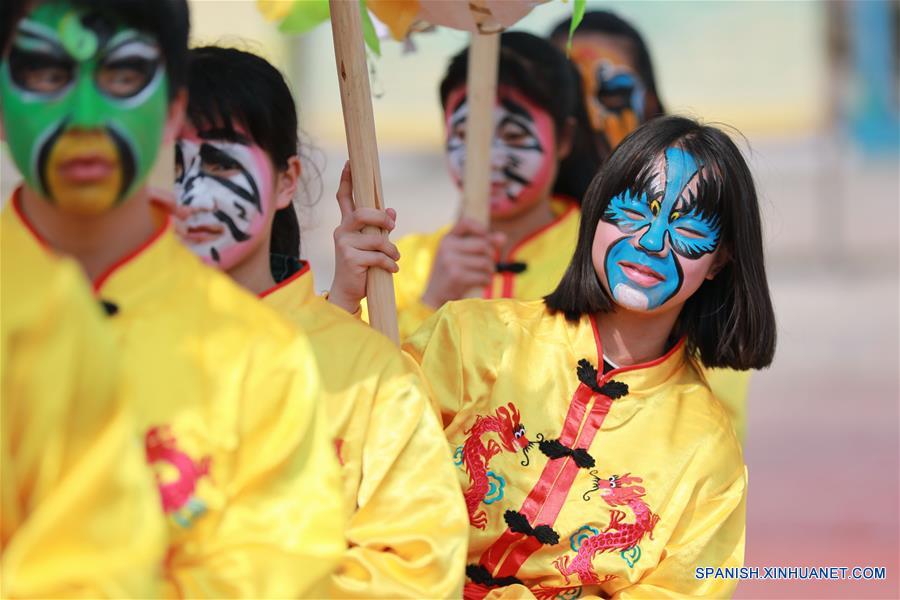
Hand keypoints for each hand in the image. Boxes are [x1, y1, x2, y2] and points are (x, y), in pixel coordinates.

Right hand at [328, 162, 399, 313]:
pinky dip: (390, 263)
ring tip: (394, 258)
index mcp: (347, 225)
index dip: (347, 179)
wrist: (348, 293)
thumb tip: (391, 210)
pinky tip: (392, 269)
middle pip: (362, 213)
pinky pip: (378, 256)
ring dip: (391, 249)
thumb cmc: (362, 267)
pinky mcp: (350, 259)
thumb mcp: (372, 245)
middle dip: (381, 218)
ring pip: (376, 239)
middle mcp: (342, 231)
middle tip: (392, 226)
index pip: (344, 197)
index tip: (350, 162)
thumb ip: (380, 228)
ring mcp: (344, 245)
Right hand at [421, 218, 504, 308]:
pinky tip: (481, 283)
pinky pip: (482, 276)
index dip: (481, 228)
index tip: (486, 238)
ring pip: (485, 262)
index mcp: (447, 239)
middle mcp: (447, 247)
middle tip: (488, 265)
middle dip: (491, 256)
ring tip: (485, 275)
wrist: (435, 296)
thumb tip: (503, 238)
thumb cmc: (452, 273)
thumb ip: (482, 244)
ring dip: (490, 271)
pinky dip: (486, 281)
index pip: (466, 222)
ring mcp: (450, 261)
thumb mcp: (461, 255)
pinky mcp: (456, 276)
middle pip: (483, 245)